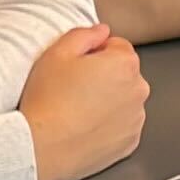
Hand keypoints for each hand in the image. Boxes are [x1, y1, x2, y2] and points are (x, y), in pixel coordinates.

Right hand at [21, 24, 147, 179]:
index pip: (117, 46)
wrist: (40, 147)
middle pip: (124, 74)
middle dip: (104, 76)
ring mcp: (136, 118)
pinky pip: (122, 126)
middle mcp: (139, 90)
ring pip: (124, 100)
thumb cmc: (47, 100)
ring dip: (109, 101)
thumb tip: (101, 31)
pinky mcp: (130, 142)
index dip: (94, 53)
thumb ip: (84, 34)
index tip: (76, 67)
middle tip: (74, 89)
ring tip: (78, 111)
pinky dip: (109, 125)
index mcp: (125, 64)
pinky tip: (85, 128)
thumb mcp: (57, 53)